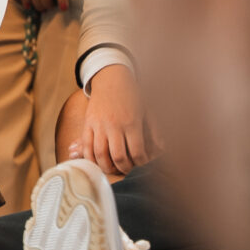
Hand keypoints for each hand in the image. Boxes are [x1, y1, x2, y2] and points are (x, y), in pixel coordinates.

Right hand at [77, 63, 150, 177]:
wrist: (111, 78)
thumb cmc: (132, 95)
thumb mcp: (148, 110)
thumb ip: (155, 131)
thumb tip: (162, 149)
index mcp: (132, 122)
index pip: (137, 152)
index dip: (140, 164)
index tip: (142, 166)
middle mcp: (114, 125)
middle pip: (118, 157)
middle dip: (124, 168)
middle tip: (127, 171)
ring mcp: (99, 125)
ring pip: (100, 154)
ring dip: (106, 166)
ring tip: (113, 169)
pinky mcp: (88, 124)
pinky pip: (87, 146)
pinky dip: (91, 158)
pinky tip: (97, 162)